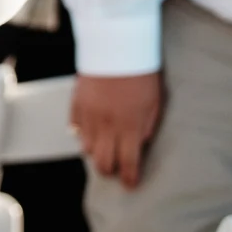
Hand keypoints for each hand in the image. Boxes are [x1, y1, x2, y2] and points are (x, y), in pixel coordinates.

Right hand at [71, 71, 161, 188]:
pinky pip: (76, 130)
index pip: (129, 163)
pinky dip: (83, 134)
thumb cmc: (141, 72)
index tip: (131, 185)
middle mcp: (107, 126)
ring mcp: (89, 118)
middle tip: (116, 170)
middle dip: (110, 171)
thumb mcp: (155, 101)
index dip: (130, 178)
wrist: (117, 46)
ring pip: (87, 150)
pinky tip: (92, 129)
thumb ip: (147, 126)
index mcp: (130, 126)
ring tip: (105, 146)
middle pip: (103, 163)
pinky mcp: (76, 107)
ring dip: (97, 152)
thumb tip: (139, 144)